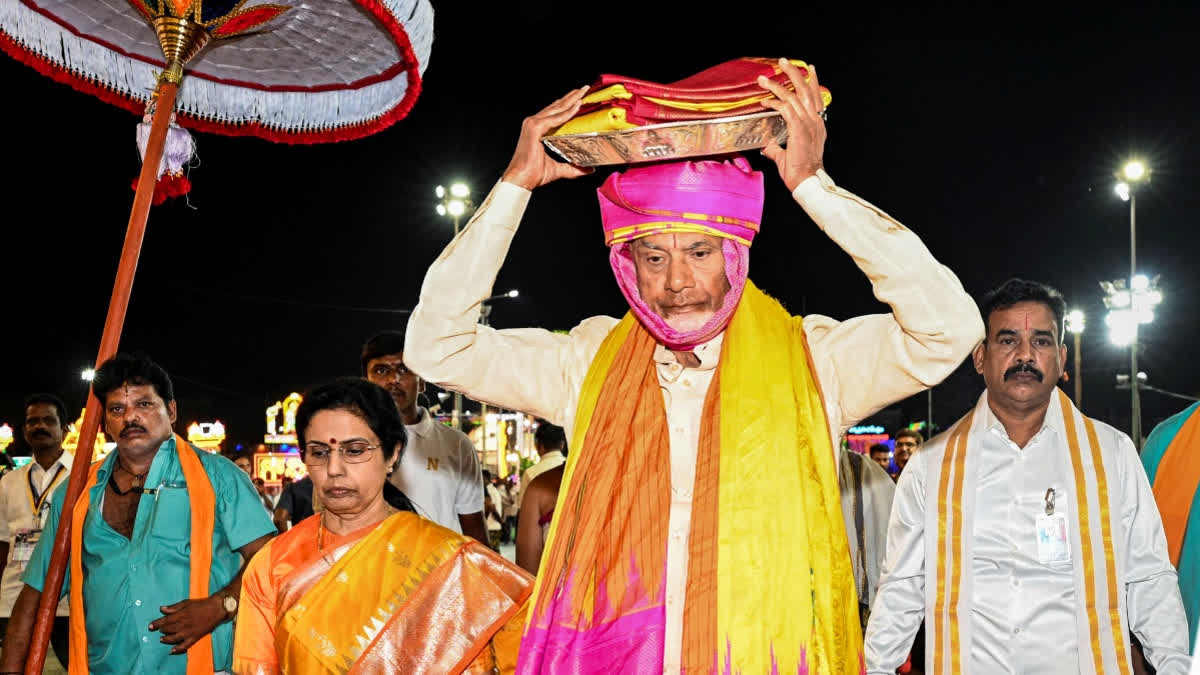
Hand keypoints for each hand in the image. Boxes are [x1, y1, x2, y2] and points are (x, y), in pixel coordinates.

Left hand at [149, 596, 225, 654]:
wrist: (217, 609)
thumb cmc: (201, 604)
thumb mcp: (187, 602)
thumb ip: (174, 607)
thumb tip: (162, 609)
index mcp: (182, 614)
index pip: (166, 620)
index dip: (157, 623)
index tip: (150, 626)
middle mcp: (184, 624)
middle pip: (169, 629)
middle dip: (161, 630)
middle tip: (156, 631)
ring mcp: (189, 631)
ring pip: (174, 638)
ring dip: (166, 639)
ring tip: (161, 639)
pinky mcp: (195, 637)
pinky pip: (185, 645)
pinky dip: (178, 649)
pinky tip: (172, 651)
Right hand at [501, 87, 593, 189]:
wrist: (521, 180)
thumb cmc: (533, 175)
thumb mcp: (558, 169)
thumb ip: (573, 168)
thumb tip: (589, 169)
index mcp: (538, 130)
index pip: (555, 114)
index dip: (568, 105)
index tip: (580, 98)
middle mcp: (534, 123)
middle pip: (557, 107)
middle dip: (572, 97)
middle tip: (585, 88)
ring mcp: (533, 124)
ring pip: (557, 108)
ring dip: (571, 99)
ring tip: (583, 91)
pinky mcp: (534, 128)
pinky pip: (555, 118)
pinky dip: (567, 112)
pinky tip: (578, 106)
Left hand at [757, 58, 827, 191]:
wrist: (807, 180)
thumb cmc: (800, 172)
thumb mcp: (788, 156)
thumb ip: (778, 148)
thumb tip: (768, 147)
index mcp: (817, 125)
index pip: (816, 98)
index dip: (813, 82)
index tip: (810, 69)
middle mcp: (815, 121)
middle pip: (806, 90)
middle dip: (795, 73)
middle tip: (784, 61)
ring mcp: (808, 123)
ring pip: (793, 96)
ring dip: (777, 84)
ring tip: (765, 77)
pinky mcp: (798, 127)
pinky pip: (785, 108)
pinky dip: (774, 103)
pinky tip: (764, 101)